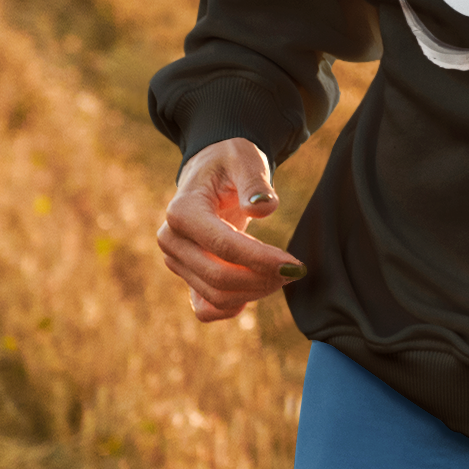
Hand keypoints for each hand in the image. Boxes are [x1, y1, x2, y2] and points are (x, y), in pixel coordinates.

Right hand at [156, 138, 302, 323]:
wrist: (213, 172)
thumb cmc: (231, 162)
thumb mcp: (245, 159)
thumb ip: (255, 182)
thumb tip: (263, 207)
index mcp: (182, 211)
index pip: (223, 247)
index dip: (260, 260)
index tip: (295, 264)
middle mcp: (172, 240)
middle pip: (218, 278)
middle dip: (262, 280)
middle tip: (296, 270)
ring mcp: (175, 261)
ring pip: (216, 296)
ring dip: (254, 293)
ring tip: (283, 275)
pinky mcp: (186, 274)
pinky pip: (205, 308)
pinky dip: (232, 308)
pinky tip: (258, 290)